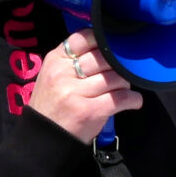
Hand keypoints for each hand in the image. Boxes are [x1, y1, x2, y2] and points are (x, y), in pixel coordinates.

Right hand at [29, 30, 143, 142]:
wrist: (42, 138)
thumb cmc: (51, 105)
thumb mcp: (52, 75)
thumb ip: (72, 60)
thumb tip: (107, 48)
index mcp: (55, 60)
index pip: (84, 38)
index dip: (102, 42)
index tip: (110, 51)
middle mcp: (63, 73)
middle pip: (104, 57)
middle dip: (117, 66)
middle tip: (118, 75)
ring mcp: (75, 92)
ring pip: (115, 78)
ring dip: (125, 84)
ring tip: (122, 91)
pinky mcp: (90, 111)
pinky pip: (121, 98)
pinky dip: (133, 100)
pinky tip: (132, 102)